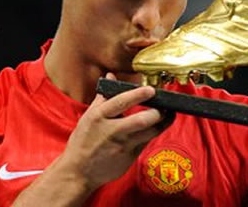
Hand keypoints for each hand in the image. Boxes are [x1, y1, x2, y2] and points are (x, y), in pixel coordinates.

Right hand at [59, 73, 167, 191]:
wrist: (78, 172)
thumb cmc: (83, 141)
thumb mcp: (88, 116)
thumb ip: (103, 96)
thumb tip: (111, 76)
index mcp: (99, 117)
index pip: (120, 102)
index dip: (138, 95)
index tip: (151, 89)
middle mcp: (112, 131)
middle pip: (140, 121)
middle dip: (157, 112)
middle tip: (165, 105)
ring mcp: (122, 146)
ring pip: (150, 133)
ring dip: (163, 123)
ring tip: (169, 114)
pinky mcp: (130, 158)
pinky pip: (146, 142)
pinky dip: (154, 133)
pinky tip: (157, 126)